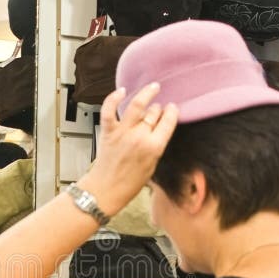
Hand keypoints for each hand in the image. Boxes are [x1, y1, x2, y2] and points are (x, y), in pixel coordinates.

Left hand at [78, 83, 178, 214]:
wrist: (106, 190)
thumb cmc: (129, 183)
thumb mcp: (152, 166)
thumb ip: (156, 146)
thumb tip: (159, 130)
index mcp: (154, 147)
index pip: (168, 121)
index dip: (172, 112)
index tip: (172, 108)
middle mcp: (140, 137)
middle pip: (154, 113)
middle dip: (158, 108)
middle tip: (159, 108)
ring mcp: (123, 132)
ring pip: (137, 105)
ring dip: (146, 93)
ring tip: (152, 87)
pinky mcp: (108, 131)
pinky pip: (109, 110)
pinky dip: (114, 98)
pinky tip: (122, 91)